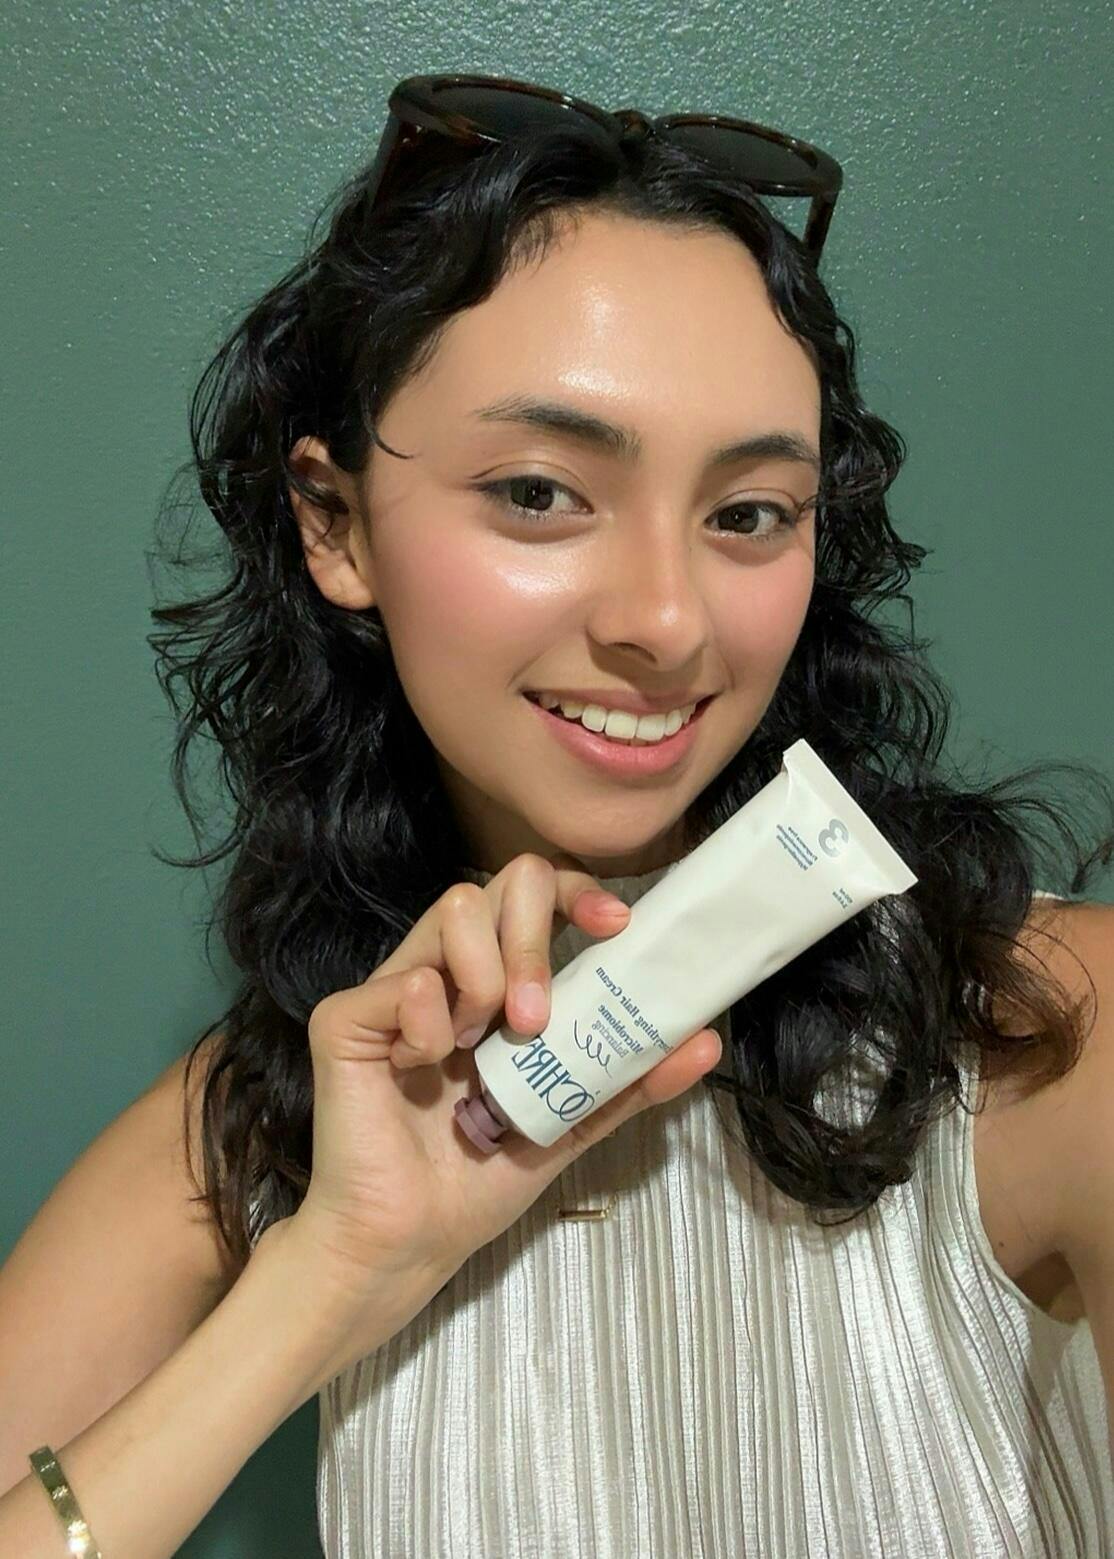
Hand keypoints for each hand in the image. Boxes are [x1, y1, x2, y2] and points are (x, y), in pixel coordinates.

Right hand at [270, 851, 721, 1360]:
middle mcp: (446, 972)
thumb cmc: (478, 1181)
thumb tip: (706, 1040)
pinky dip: (429, 1023)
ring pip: (453, 909)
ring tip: (482, 1043)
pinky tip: (425, 1068)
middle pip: (498, 884)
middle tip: (537, 1017)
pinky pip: (404, 981)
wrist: (411, 1244)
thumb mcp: (573, 1122)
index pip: (535, 897)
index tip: (617, 927)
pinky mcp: (347, 1019)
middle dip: (533, 938)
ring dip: (485, 974)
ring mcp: (394, 989)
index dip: (578, 892)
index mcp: (496, 984)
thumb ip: (631, 1078)